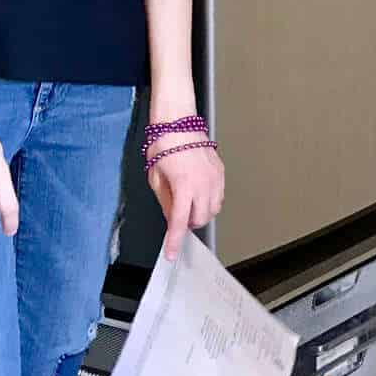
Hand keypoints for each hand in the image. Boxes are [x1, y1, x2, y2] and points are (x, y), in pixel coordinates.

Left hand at [147, 132, 224, 261]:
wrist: (178, 122)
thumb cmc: (164, 143)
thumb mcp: (156, 177)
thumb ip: (165, 201)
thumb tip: (171, 216)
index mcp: (183, 185)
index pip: (180, 222)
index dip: (175, 241)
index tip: (172, 253)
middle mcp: (202, 183)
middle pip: (200, 219)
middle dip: (189, 223)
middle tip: (178, 216)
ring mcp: (214, 178)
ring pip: (213, 210)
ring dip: (200, 212)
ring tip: (188, 202)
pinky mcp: (220, 172)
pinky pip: (219, 196)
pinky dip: (209, 201)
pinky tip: (199, 193)